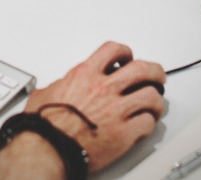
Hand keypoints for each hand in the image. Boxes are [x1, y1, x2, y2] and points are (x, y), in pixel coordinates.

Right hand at [22, 41, 165, 171]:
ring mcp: (116, 111)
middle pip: (142, 69)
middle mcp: (103, 88)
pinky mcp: (123, 134)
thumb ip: (59, 86)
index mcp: (85, 75)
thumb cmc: (43, 125)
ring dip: (156, 100)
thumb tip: (59, 86)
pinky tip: (144, 126)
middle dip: (154, 72)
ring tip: (154, 105)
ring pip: (151, 96)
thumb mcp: (45, 94)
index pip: (114, 50)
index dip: (125, 53)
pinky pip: (148, 123)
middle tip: (157, 78)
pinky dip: (149, 124)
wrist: (47, 149)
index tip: (128, 59)